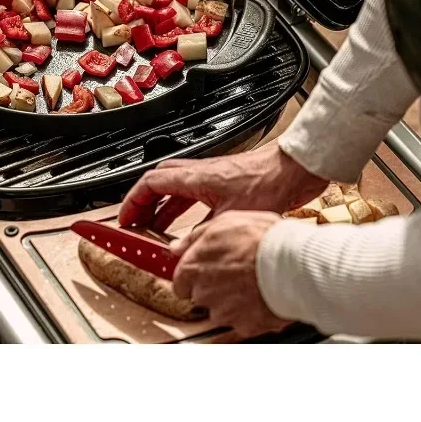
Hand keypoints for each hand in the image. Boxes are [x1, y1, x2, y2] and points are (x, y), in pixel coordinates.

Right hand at [118, 141, 327, 227]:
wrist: (295, 169)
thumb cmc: (270, 182)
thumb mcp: (231, 217)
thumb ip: (205, 235)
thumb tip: (184, 252)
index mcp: (196, 177)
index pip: (151, 183)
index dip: (133, 202)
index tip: (124, 219)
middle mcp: (202, 173)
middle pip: (159, 181)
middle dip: (143, 203)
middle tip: (135, 222)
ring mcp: (214, 176)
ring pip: (177, 187)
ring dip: (162, 206)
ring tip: (155, 227)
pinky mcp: (228, 183)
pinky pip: (194, 193)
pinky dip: (184, 208)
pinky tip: (190, 225)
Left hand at [171, 211, 288, 337]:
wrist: (292, 262)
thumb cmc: (261, 239)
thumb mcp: (224, 222)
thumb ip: (195, 237)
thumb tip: (177, 246)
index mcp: (193, 268)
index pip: (181, 282)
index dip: (196, 275)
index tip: (208, 269)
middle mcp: (203, 294)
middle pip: (201, 296)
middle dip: (215, 286)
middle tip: (237, 270)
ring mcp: (223, 313)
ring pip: (222, 310)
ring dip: (233, 300)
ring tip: (253, 280)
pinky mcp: (245, 326)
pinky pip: (244, 321)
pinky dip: (252, 311)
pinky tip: (263, 293)